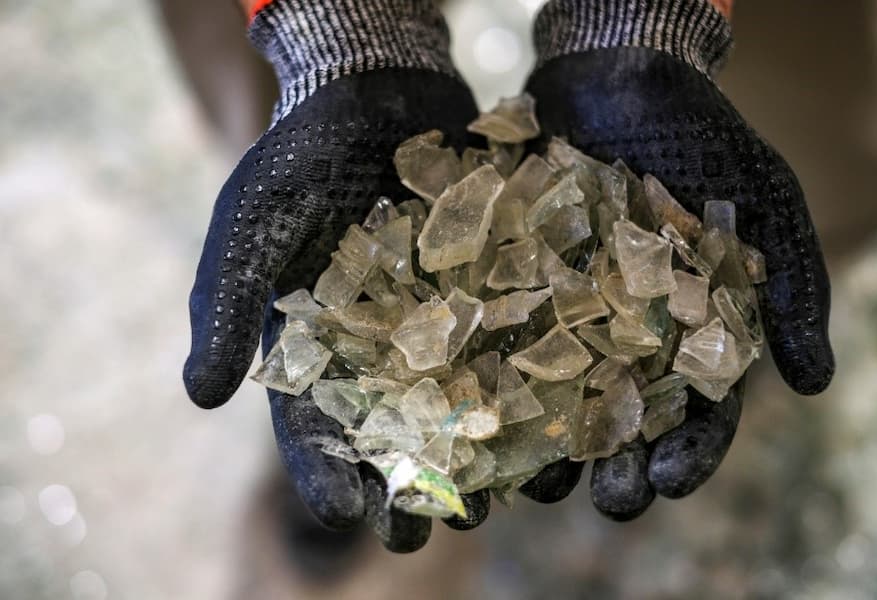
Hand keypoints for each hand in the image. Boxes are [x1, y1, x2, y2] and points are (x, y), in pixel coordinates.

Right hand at [183, 0, 488, 550]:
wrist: (370, 96)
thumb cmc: (296, 162)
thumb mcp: (251, 227)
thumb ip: (228, 308)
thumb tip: (198, 397)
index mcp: (315, 349)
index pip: (314, 426)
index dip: (327, 471)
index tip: (349, 514)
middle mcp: (379, 351)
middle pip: (391, 435)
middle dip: (406, 485)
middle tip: (426, 532)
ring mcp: (437, 325)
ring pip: (453, 407)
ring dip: (470, 456)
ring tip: (492, 503)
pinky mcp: (486, 293)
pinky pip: (503, 349)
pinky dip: (520, 387)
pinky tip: (541, 425)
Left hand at [518, 35, 832, 515]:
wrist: (618, 76)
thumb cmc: (701, 140)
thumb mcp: (765, 206)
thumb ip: (790, 289)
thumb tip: (816, 384)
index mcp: (692, 334)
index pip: (697, 412)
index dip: (686, 454)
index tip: (665, 486)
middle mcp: (627, 337)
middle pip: (623, 421)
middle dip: (614, 467)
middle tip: (602, 502)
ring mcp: (568, 316)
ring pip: (556, 398)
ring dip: (548, 446)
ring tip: (534, 484)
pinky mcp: (516, 287)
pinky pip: (502, 344)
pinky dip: (492, 383)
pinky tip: (479, 420)